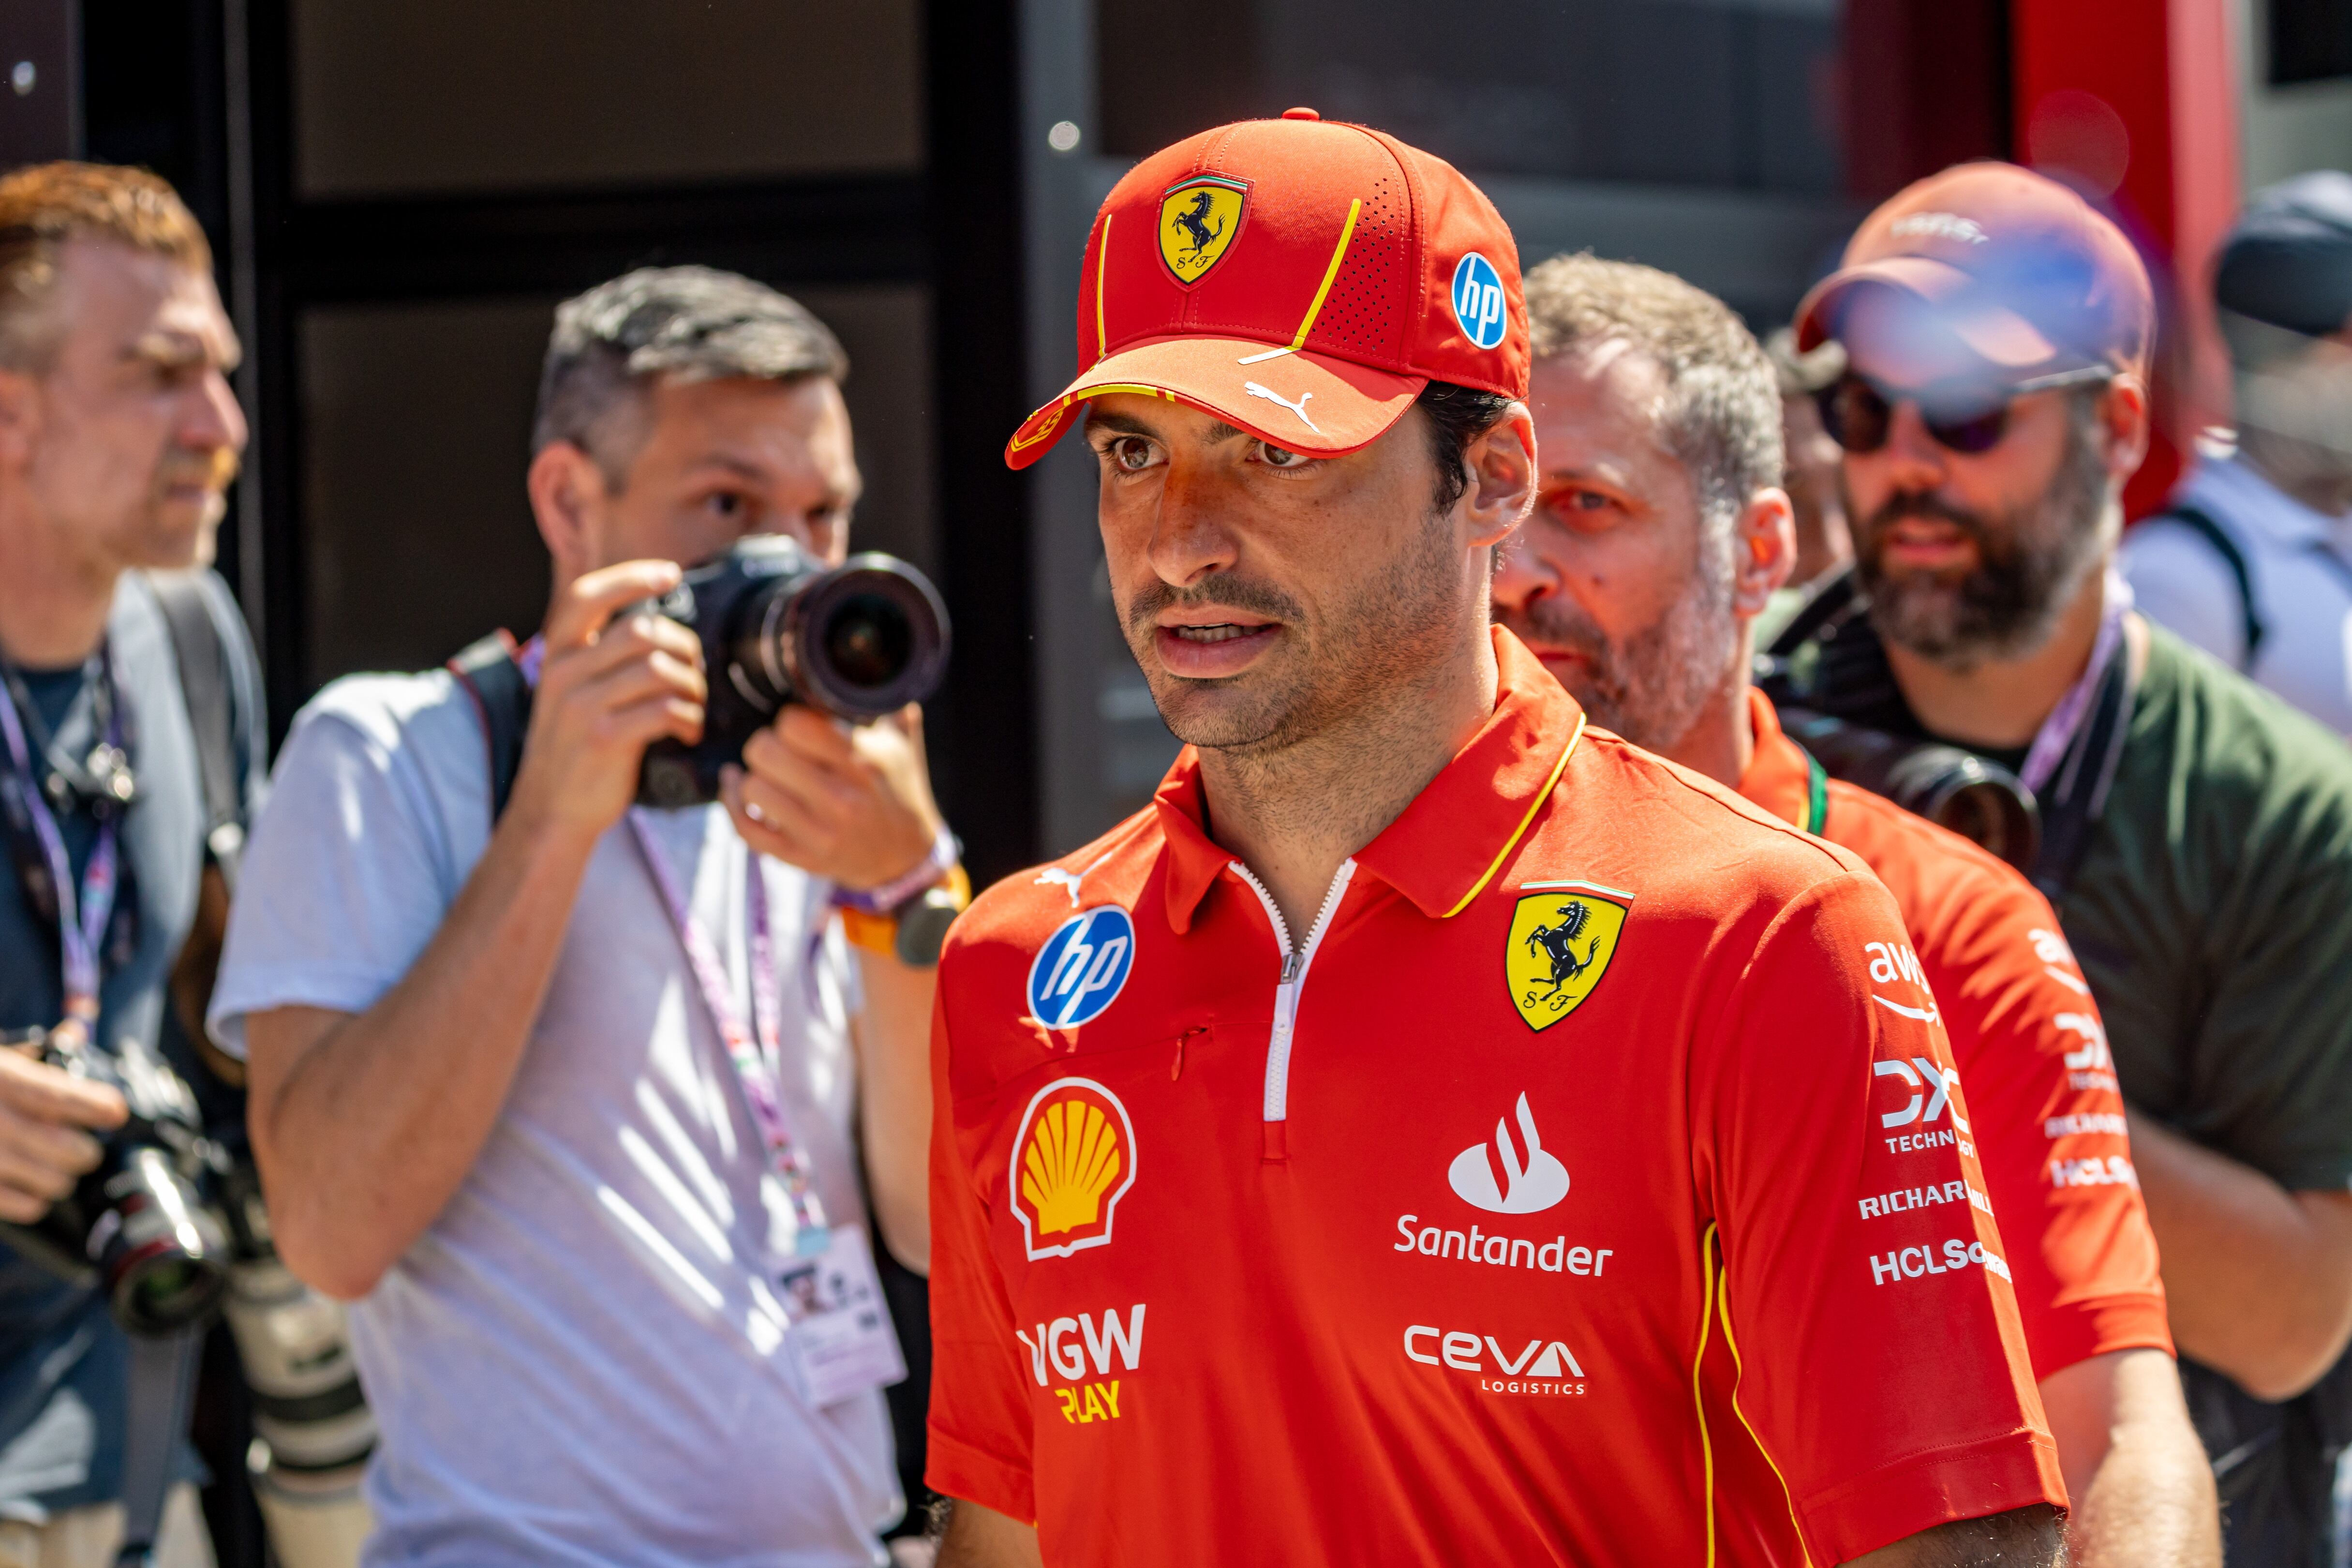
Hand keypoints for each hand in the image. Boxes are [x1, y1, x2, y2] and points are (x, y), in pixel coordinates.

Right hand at [0, 1046, 126, 1223]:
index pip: (54, 1095)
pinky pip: (23, 1207)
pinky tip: (32, 1190)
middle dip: (85, 1151)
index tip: (116, 1112)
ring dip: (63, 1177)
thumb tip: (76, 1033)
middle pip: (64, 1148)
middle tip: (85, 1148)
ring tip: (59, 1169)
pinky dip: (36, 1201)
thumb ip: (32, 1053)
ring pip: (52, 1182)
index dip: (93, 1105)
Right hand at [506, 561, 706, 844]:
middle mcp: (563, 672)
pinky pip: (664, 709)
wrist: (551, 809)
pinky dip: (689, 719)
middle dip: (683, 647)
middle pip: (640, 630)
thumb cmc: (577, 747)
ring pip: (659, 669)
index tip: (670, 574)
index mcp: (556, 654)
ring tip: (695, 707)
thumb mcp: (573, 691)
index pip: (587, 595)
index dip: (631, 577)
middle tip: (694, 672)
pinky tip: (688, 732)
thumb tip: (658, 625)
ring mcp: (581, 705)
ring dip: (693, 687)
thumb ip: (601, 656)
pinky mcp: (603, 738)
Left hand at [722, 704, 944, 891]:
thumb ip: (887, 706)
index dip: (789, 719)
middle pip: (766, 753)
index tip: (797, 725)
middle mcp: (841, 799)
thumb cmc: (900, 792)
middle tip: (776, 747)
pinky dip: (732, 805)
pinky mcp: (800, 856)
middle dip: (765, 743)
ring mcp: (818, 832)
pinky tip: (737, 787)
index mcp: (864, 764)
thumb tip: (871, 663)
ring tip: (764, 770)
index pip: (798, 725)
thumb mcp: (903, 746)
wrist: (905, 858)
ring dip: (752, 775)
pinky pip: (746, 829)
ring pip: (753, 789)